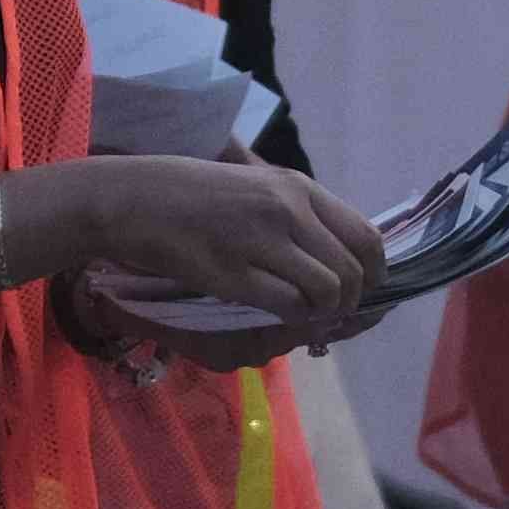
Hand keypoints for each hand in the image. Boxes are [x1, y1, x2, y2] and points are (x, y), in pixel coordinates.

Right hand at [66, 158, 385, 338]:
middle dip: (350, 303)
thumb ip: (297, 215)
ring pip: (327, 291)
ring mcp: (261, 239)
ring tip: (304, 317)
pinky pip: (287, 306)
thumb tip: (341, 256)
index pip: (366, 237)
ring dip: (322, 315)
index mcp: (298, 188)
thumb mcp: (256, 188)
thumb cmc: (193, 195)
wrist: (133, 198)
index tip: (363, 291)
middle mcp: (288, 209)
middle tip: (330, 315)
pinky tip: (278, 316)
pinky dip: (292, 320)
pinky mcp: (232, 271)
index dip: (374, 274)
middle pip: (353, 272)